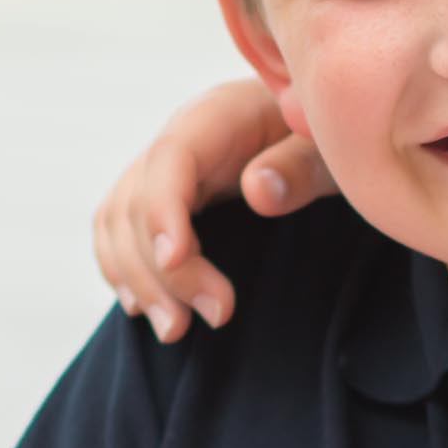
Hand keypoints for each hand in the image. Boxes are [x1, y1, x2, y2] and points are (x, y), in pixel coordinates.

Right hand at [94, 75, 325, 343]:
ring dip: (138, 280)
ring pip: (118, 222)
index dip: (162, 211)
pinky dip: (123, 270)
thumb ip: (300, 165)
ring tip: (174, 330)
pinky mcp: (163, 198)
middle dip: (162, 268)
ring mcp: (164, 171)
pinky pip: (118, 231)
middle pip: (137, 202)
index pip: (168, 160)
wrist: (323, 128)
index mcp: (215, 118)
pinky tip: (144, 307)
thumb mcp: (329, 149)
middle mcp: (178, 142)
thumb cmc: (329, 139)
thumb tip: (257, 191)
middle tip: (215, 316)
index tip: (175, 260)